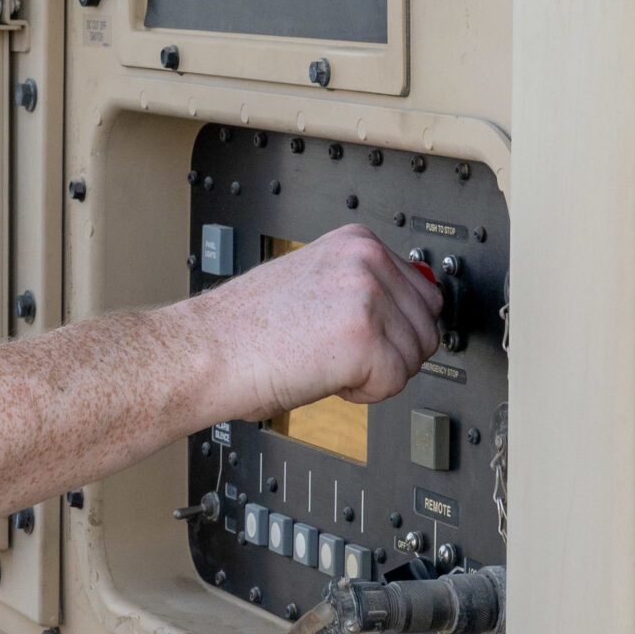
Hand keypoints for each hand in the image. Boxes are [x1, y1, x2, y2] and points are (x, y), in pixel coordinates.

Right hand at [182, 225, 442, 422]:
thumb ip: (361, 285)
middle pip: (426, 328)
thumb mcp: (313, 280)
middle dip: (390, 352)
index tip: (355, 334)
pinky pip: (394, 384)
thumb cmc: (246, 327)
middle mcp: (367, 260)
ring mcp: (368, 296)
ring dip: (374, 373)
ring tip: (325, 359)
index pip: (422, 293)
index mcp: (357, 241)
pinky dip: (362, 393)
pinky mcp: (365, 339)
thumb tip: (409, 309)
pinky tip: (324, 374)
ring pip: (414, 359)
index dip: (391, 327)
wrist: (208, 349)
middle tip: (338, 351)